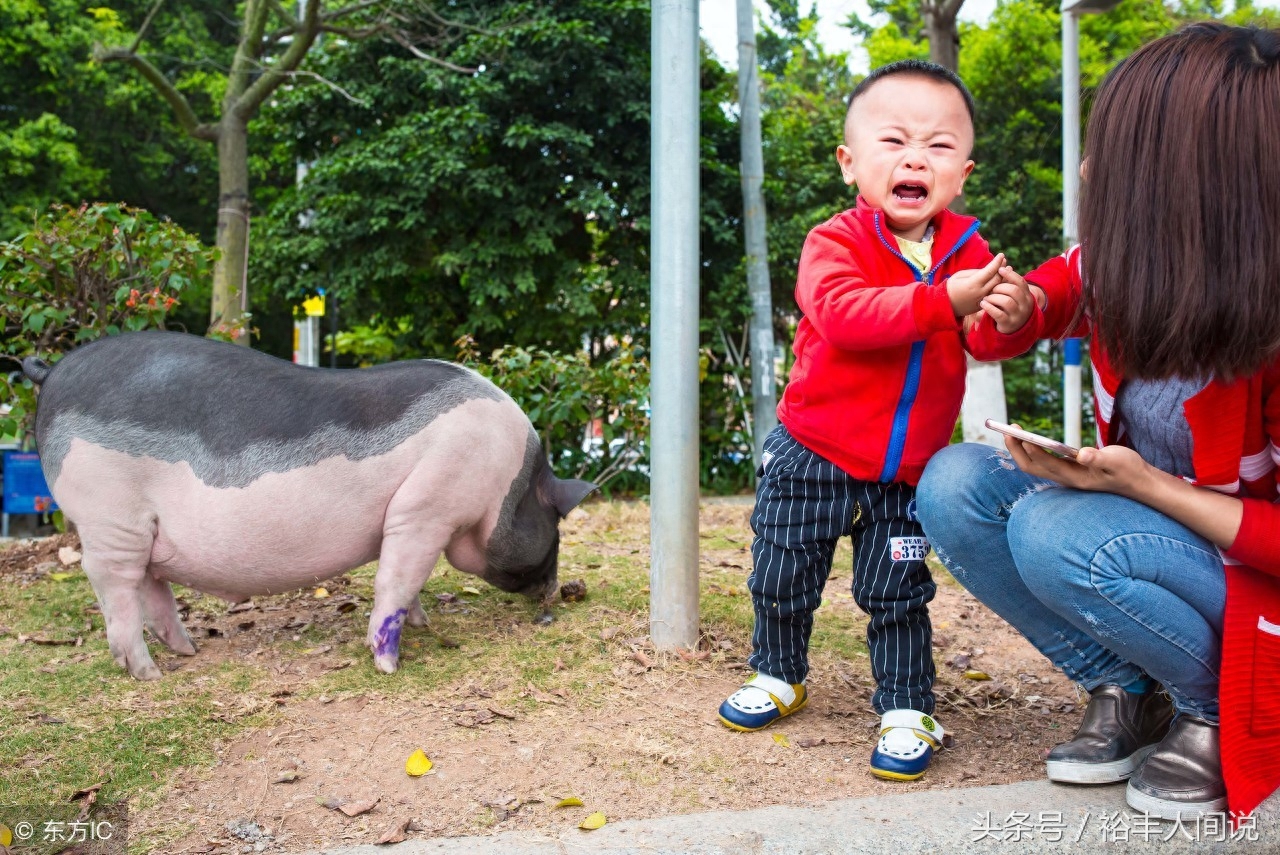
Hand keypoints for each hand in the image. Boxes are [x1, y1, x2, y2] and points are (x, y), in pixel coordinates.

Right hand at [947, 254, 1003, 316]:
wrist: (944, 305)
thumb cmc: (950, 287)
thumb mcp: (960, 275)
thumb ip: (976, 272)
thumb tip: (989, 269)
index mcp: (973, 283)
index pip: (990, 271)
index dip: (997, 262)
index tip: (1001, 255)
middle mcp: (980, 292)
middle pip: (997, 279)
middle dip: (1002, 269)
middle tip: (1004, 261)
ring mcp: (982, 300)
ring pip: (998, 288)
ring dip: (1003, 278)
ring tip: (1007, 270)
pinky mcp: (983, 305)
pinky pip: (994, 296)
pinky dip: (999, 287)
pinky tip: (1001, 281)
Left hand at [980, 265, 1035, 332]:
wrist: (1014, 329)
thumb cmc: (1010, 308)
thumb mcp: (1013, 297)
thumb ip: (1009, 285)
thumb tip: (1004, 267)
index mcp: (1027, 296)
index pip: (1021, 282)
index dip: (1010, 275)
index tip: (1000, 269)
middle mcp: (1025, 305)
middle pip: (1013, 291)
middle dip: (1000, 287)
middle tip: (990, 289)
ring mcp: (1018, 315)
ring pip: (1007, 302)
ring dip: (994, 298)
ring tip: (986, 298)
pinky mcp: (1009, 324)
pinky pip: (999, 314)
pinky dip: (989, 308)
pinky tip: (983, 304)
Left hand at [1002, 428, 1154, 499]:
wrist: (1138, 482)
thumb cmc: (1129, 470)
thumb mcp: (1118, 461)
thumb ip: (1100, 459)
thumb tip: (1083, 454)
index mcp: (1076, 478)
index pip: (1047, 465)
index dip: (1033, 451)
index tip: (1021, 436)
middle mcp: (1066, 479)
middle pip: (1033, 467)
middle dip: (1017, 449)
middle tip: (1007, 430)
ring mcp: (1066, 476)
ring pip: (1035, 465)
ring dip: (1021, 449)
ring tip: (1012, 431)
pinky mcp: (1068, 471)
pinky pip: (1042, 462)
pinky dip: (1032, 450)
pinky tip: (1028, 439)